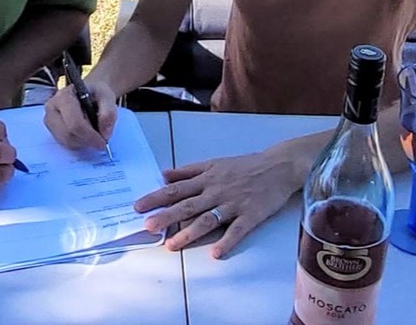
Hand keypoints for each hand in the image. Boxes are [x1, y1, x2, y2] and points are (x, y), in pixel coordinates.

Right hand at [43, 81, 116, 150]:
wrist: (89, 91)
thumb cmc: (96, 93)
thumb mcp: (107, 97)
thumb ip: (109, 113)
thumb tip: (105, 134)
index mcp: (64, 96)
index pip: (75, 123)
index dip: (90, 136)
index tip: (103, 142)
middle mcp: (52, 107)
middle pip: (68, 135)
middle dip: (87, 141)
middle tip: (101, 141)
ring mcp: (50, 119)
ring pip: (66, 141)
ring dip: (83, 143)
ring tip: (93, 133)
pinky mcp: (52, 129)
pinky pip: (65, 143)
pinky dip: (78, 143)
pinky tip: (85, 134)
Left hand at [133, 150, 301, 258]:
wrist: (277, 167)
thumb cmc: (244, 166)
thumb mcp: (214, 163)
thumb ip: (188, 171)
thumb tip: (163, 175)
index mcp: (206, 178)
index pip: (176, 188)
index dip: (157, 197)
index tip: (138, 206)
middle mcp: (216, 191)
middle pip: (188, 205)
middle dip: (167, 216)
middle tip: (148, 226)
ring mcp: (233, 204)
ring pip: (208, 219)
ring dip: (189, 233)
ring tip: (172, 245)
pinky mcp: (251, 215)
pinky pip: (237, 230)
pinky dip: (226, 241)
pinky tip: (215, 253)